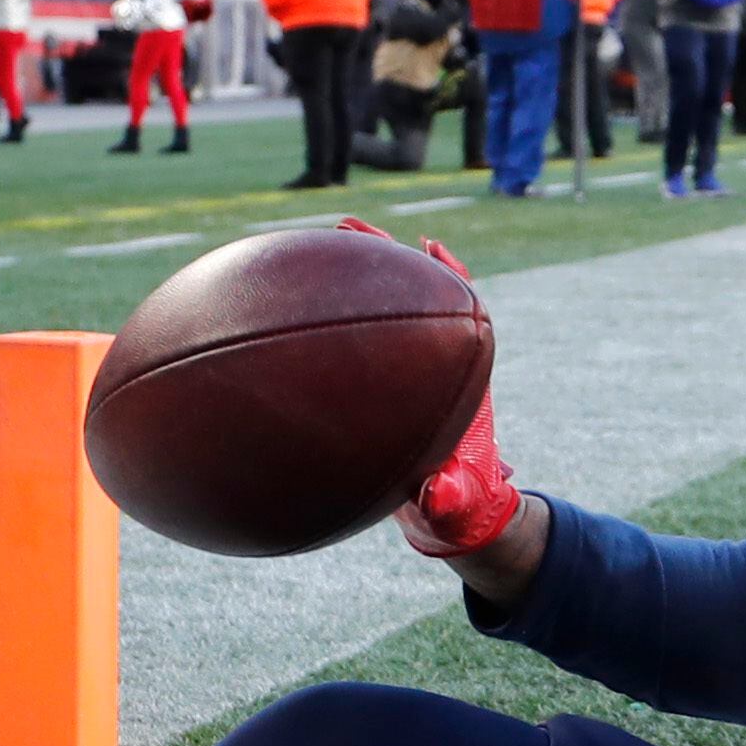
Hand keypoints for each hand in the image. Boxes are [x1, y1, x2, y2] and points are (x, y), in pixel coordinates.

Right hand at [334, 223, 527, 562]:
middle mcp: (432, 367)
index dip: (450, 278)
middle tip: (350, 226)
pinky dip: (326, 323)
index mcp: (461, 381)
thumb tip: (441, 495)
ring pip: (381, 314)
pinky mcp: (379, 387)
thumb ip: (450, 502)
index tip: (429, 246)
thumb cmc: (458, 507)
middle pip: (415, 296)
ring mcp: (404, 374)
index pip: (462, 316)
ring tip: (316, 244)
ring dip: (353, 279)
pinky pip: (352, 345)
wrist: (450, 519)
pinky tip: (283, 309)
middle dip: (385, 259)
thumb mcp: (455, 507)